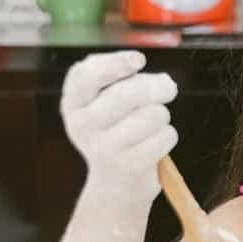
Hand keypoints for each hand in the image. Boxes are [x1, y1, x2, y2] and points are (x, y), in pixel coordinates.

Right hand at [61, 51, 177, 203]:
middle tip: (168, 88)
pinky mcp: (128, 165)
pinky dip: (168, 136)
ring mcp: (103, 148)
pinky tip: (155, 143)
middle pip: (128, 93)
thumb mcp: (108, 103)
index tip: (139, 59)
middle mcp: (82, 125)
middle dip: (157, 86)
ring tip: (151, 124)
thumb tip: (163, 82)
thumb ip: (127, 81)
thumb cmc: (119, 129)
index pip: (85, 76)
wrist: (116, 182)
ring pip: (153, 114)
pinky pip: (164, 136)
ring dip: (162, 115)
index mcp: (74, 103)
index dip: (114, 63)